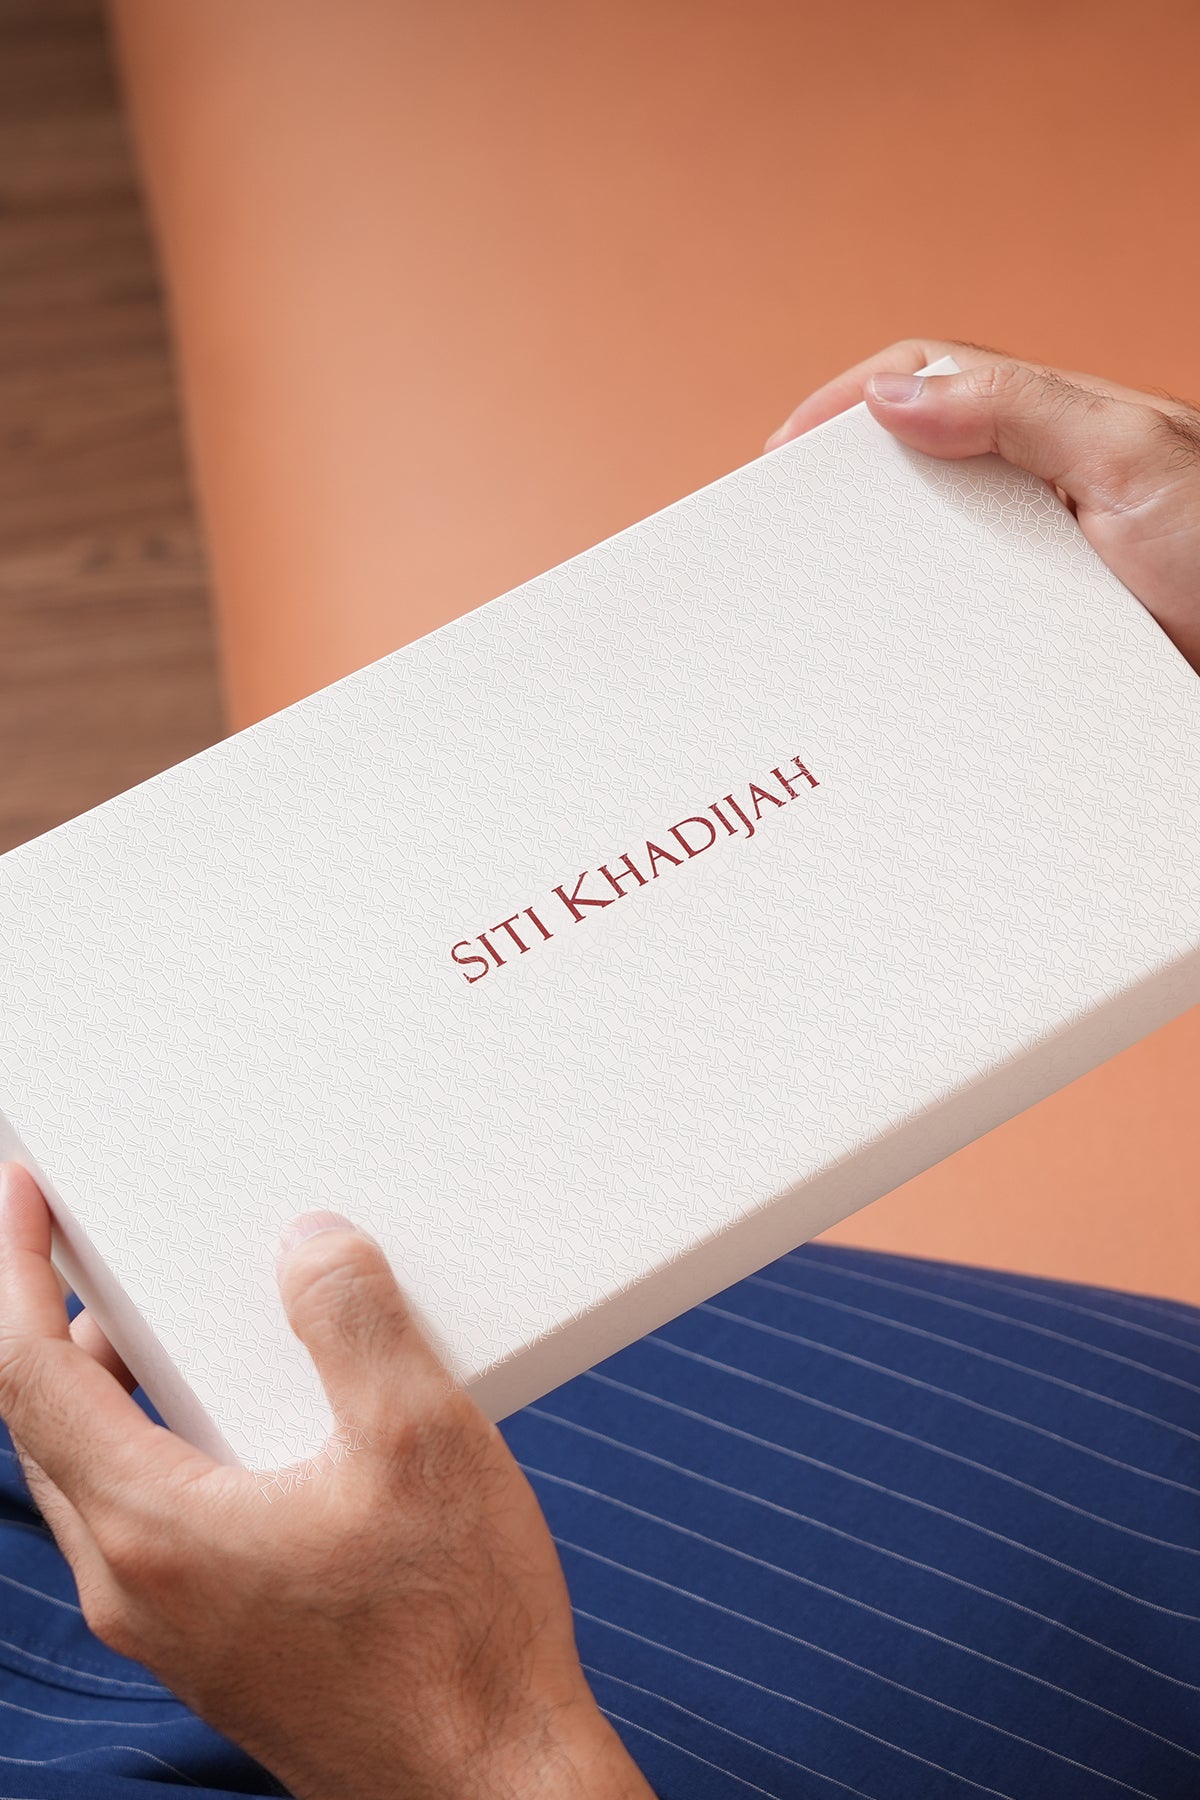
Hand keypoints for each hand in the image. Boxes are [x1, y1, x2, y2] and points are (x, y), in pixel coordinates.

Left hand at [0, 1163, 651, 1799]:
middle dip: (55, 1325)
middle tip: (94, 1249)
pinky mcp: (213, 1649)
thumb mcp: (423, 1442)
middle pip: (48, 1429)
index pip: (30, 1378)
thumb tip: (307, 1241)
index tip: (23, 1198)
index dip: (14, 1271)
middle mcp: (137, 1588)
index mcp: (158, 1530)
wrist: (489, 1789)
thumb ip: (355, 1322)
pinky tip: (242, 1428)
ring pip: (95, 1482)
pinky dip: (158, 1450)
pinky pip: (147, 1525)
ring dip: (111, 1392)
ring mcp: (170, 1629)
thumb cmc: (458, 1638)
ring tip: (168, 1325)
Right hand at [767, 338, 1199, 674]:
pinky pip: (964, 643)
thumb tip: (894, 393)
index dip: (849, 404)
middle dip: (845, 493)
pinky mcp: (1051, 646)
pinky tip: (893, 678)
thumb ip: (1019, 413)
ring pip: (933, 563)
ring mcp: (1046, 571)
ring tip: (820, 617)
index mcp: (1060, 429)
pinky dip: (919, 652)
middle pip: (918, 472)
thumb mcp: (1133, 459)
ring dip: (877, 583)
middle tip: (782, 540)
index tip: (780, 453)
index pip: (933, 381)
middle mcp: (1047, 494)